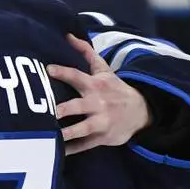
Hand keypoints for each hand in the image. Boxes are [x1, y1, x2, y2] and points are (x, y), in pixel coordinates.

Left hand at [47, 34, 150, 154]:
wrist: (141, 111)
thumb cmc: (115, 89)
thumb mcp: (104, 70)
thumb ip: (85, 52)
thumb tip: (67, 35)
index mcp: (95, 85)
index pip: (77, 76)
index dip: (63, 72)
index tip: (48, 69)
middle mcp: (97, 103)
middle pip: (78, 105)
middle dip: (64, 108)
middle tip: (49, 111)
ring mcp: (100, 121)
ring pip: (82, 128)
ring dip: (67, 133)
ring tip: (51, 136)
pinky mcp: (102, 137)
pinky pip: (85, 145)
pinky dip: (72, 150)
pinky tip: (57, 153)